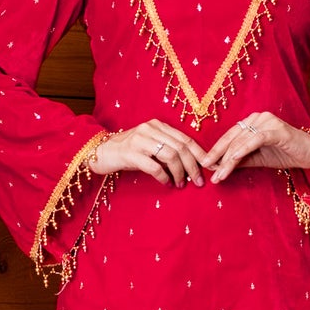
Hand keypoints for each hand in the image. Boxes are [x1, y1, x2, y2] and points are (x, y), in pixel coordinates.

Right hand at [88, 119, 207, 186]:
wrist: (99, 152)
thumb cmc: (127, 152)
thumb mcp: (149, 145)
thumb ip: (167, 149)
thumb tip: (191, 165)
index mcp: (158, 125)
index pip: (185, 139)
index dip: (200, 154)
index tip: (209, 168)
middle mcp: (150, 129)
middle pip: (181, 148)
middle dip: (193, 166)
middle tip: (198, 182)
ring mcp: (140, 140)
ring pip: (170, 156)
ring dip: (179, 173)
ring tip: (181, 184)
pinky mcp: (131, 153)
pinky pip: (154, 166)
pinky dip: (163, 176)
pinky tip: (166, 183)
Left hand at [202, 112, 309, 182]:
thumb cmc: (285, 154)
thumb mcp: (257, 159)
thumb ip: (239, 160)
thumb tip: (218, 168)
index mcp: (252, 122)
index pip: (229, 136)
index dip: (216, 150)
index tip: (205, 163)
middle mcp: (258, 118)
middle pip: (232, 136)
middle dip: (217, 154)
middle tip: (205, 167)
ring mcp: (267, 122)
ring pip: (241, 140)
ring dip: (228, 158)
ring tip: (219, 174)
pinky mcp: (277, 130)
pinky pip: (255, 140)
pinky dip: (242, 150)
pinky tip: (232, 160)